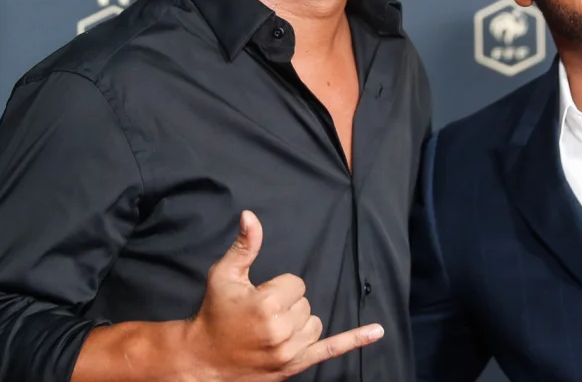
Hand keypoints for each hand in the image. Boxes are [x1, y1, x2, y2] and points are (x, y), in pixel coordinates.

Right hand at [183, 210, 383, 381]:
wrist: (204, 360)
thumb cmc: (214, 313)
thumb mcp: (224, 276)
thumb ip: (244, 246)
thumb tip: (251, 215)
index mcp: (266, 304)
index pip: (296, 283)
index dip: (278, 287)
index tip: (259, 296)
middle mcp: (281, 329)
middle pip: (306, 303)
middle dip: (287, 305)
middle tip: (260, 314)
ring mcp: (289, 351)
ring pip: (315, 323)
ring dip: (299, 323)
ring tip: (272, 328)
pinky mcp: (295, 365)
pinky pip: (331, 350)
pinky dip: (355, 340)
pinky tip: (377, 330)